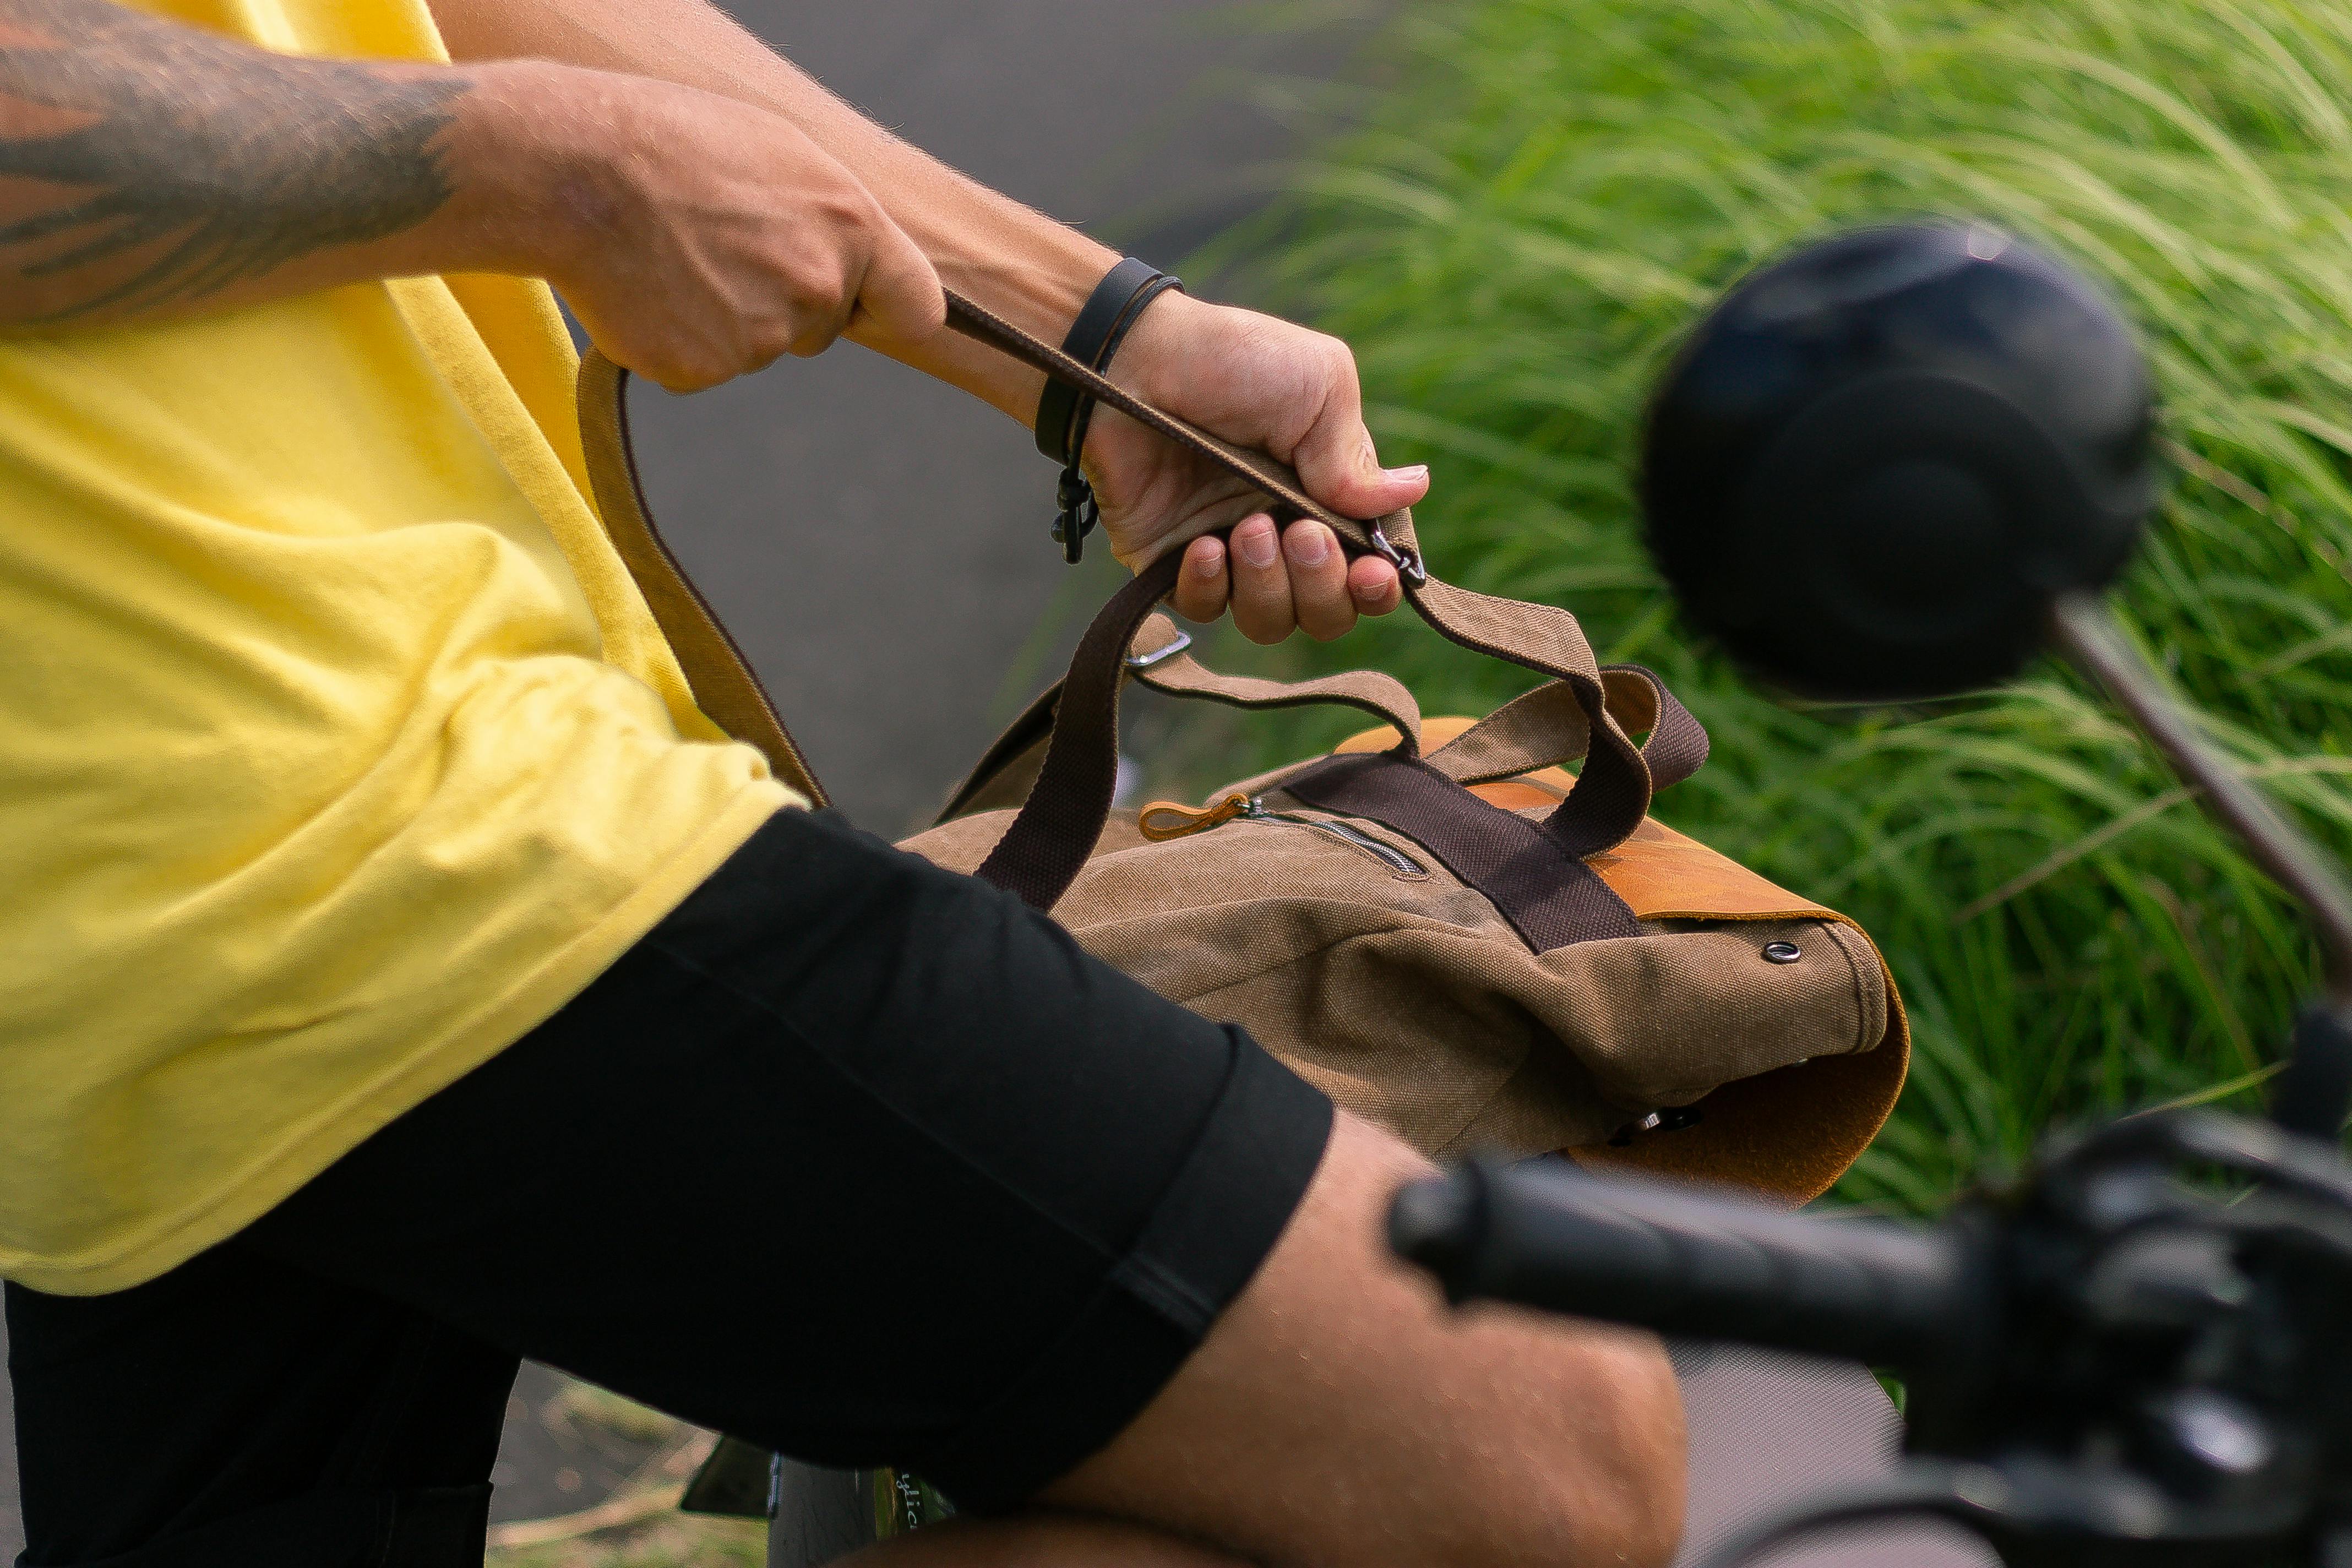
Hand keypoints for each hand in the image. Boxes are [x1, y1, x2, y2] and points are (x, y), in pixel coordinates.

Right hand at [487, 63, 945, 392]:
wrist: (572, 169)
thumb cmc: (671, 141)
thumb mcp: (776, 149)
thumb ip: (829, 214)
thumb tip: (850, 252)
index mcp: (850, 224)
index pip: (917, 304)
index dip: (887, 307)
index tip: (864, 306)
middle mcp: (818, 285)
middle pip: (821, 327)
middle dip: (782, 301)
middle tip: (718, 247)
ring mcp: (762, 334)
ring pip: (757, 345)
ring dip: (723, 315)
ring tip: (673, 254)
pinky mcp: (706, 368)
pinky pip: (703, 365)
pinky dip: (677, 338)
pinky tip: (649, 288)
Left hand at [1081, 292, 1430, 643]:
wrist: (1133, 361)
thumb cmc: (1230, 361)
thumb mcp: (1318, 386)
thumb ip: (1356, 458)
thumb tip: (1414, 491)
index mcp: (1328, 494)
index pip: (1369, 572)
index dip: (1376, 588)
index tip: (1372, 572)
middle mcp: (1283, 531)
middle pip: (1325, 613)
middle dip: (1322, 586)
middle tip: (1301, 533)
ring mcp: (1228, 552)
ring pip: (1269, 622)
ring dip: (1269, 585)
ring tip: (1248, 527)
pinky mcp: (1172, 563)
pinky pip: (1203, 611)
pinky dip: (1210, 586)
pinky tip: (1205, 545)